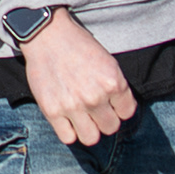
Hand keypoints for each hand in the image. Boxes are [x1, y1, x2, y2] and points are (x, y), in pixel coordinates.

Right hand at [20, 11, 135, 146]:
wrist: (47, 35)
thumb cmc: (78, 45)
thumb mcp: (107, 61)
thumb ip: (116, 86)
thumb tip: (120, 110)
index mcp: (112, 82)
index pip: (127, 113)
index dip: (120, 108)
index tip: (111, 103)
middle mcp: (95, 97)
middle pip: (111, 127)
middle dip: (105, 119)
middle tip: (95, 109)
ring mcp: (73, 106)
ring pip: (91, 138)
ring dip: (89, 129)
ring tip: (82, 118)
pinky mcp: (52, 111)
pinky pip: (68, 138)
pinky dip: (69, 131)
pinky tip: (67, 119)